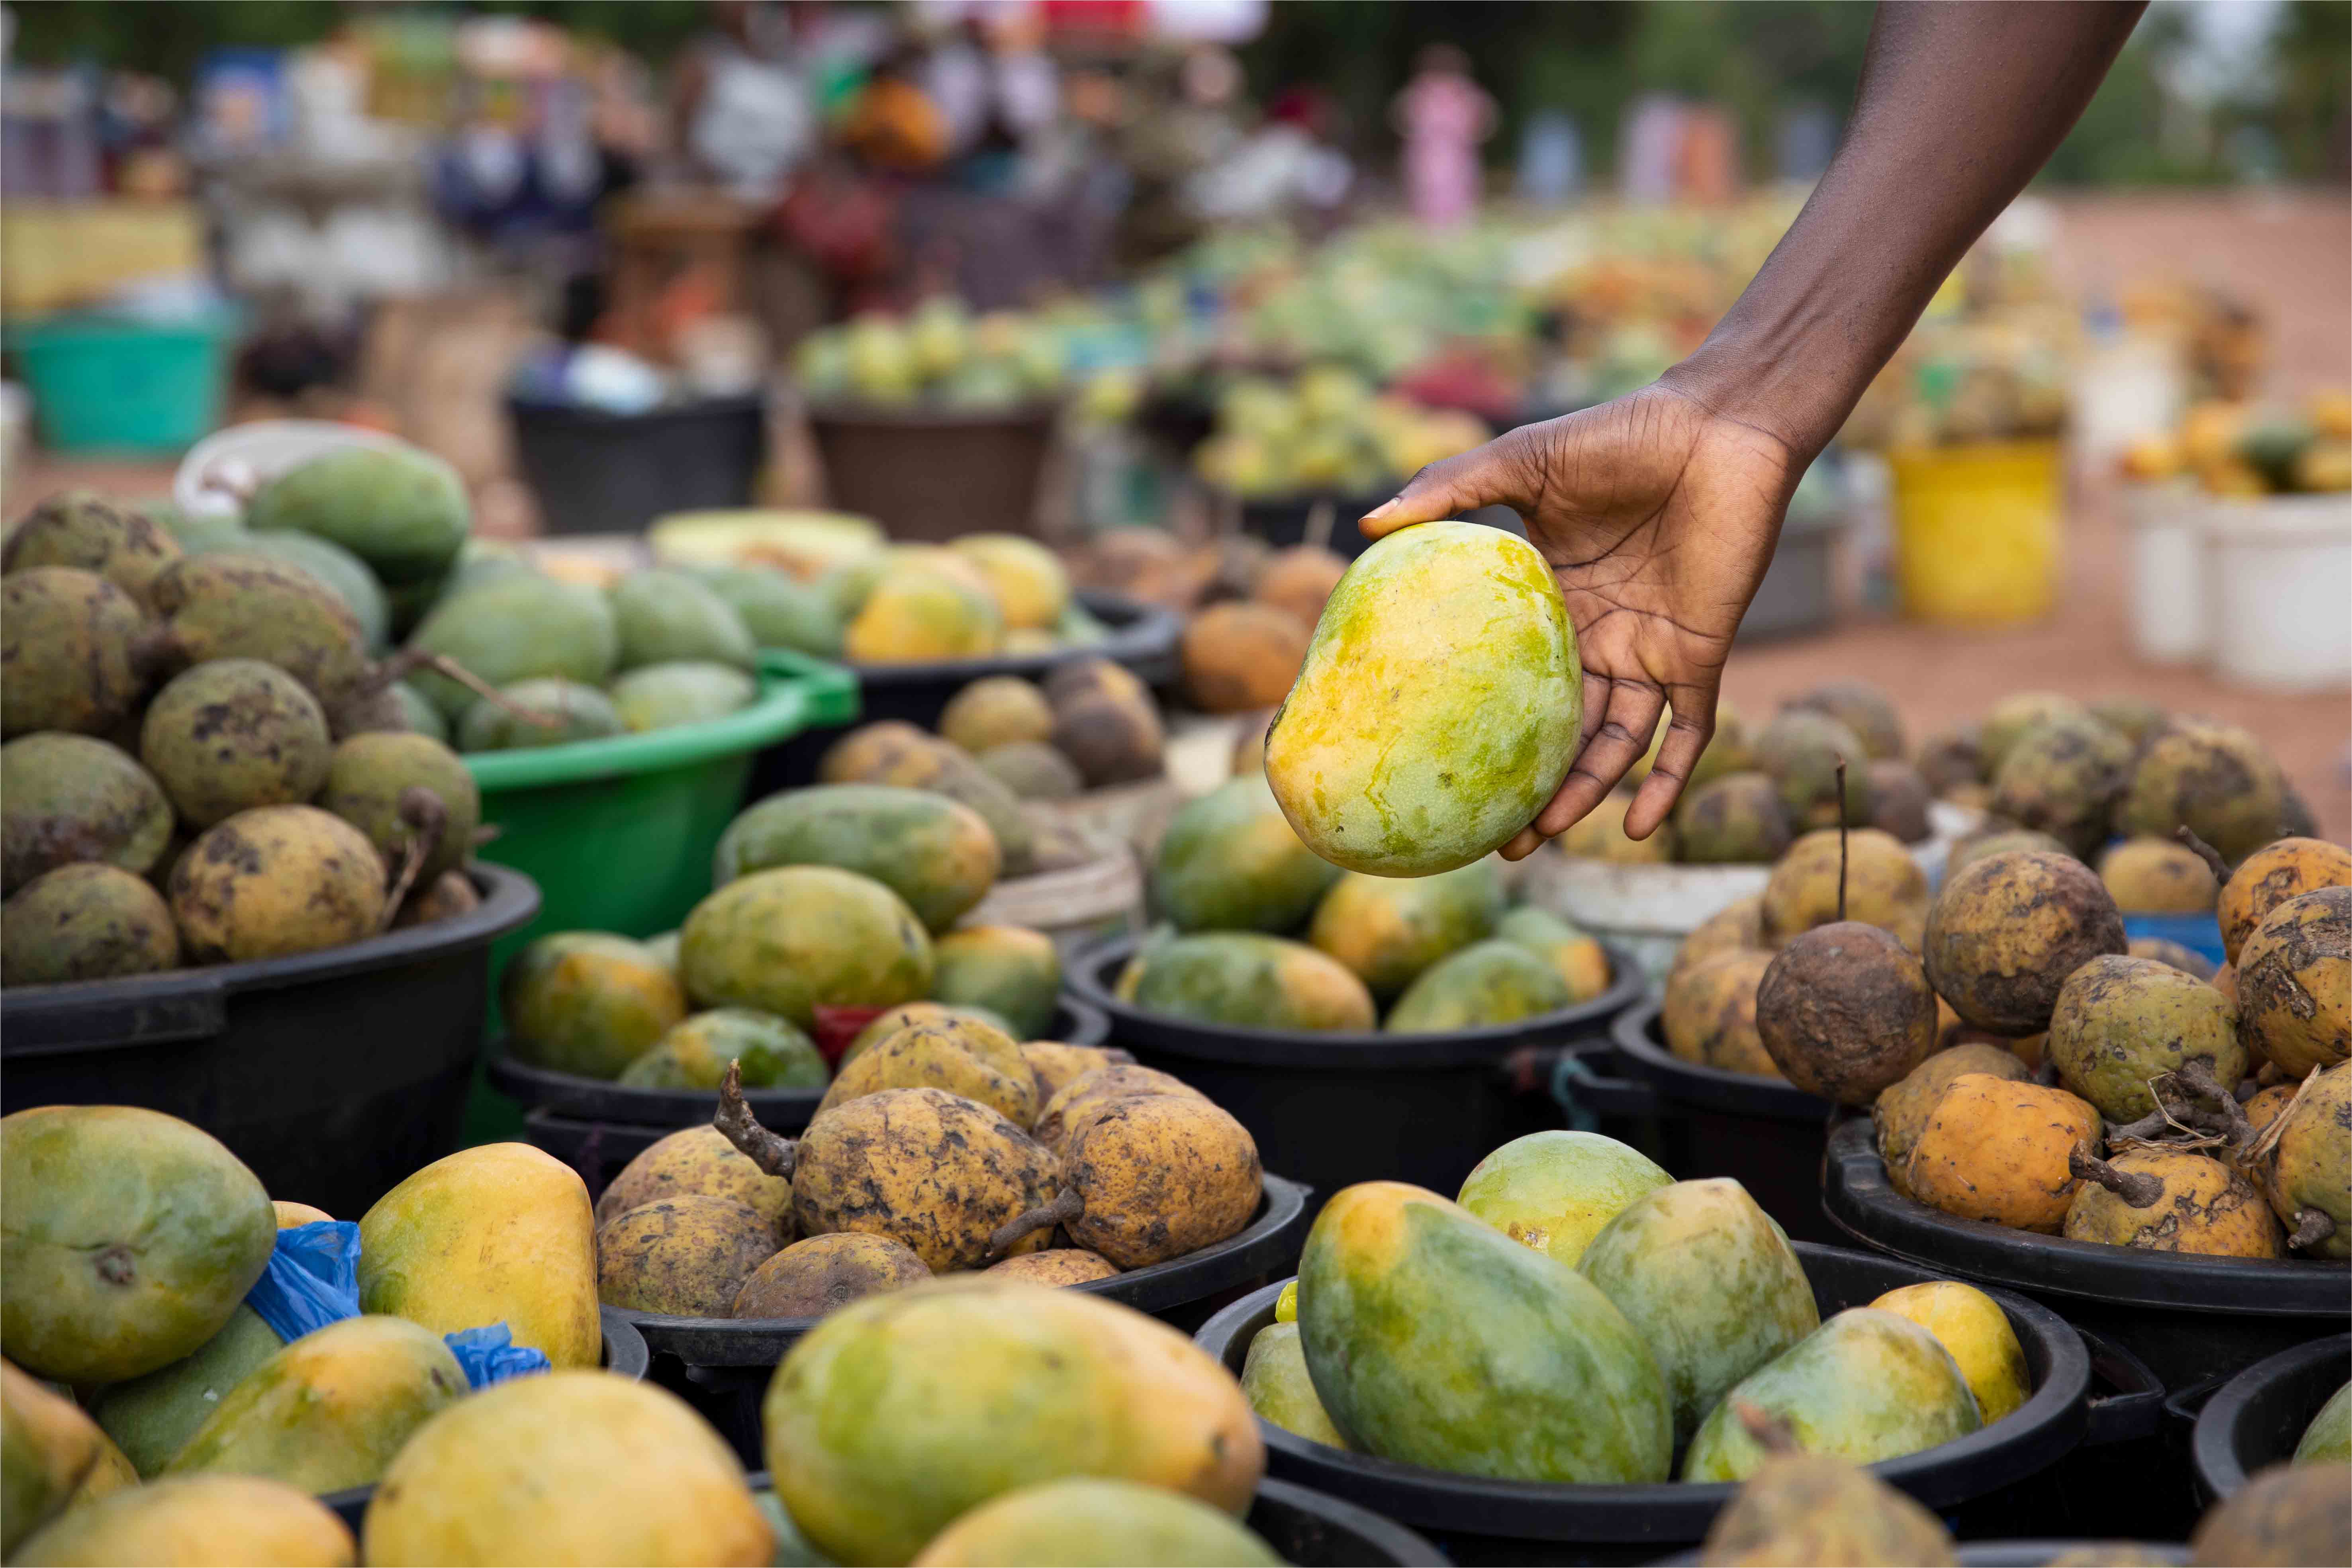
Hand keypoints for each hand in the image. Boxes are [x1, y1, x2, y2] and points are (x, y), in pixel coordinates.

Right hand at [1360, 379, 1801, 856]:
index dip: (1485, 723)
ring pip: (1615, 745)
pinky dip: (1669, 780)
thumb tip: (1365, 522)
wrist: (1718, 426)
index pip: (1515, 679)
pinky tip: (1640, 827)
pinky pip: (1688, 733)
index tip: (1442, 759)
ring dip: (1582, 796)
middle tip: (1491, 837)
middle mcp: (1601, 637)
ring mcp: (1650, 650)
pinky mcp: (1698, 653)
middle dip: (1531, 787)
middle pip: (1561, 730)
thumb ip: (1447, 489)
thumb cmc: (1622, 435)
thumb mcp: (1522, 462)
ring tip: (1540, 839)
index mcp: (1556, 601)